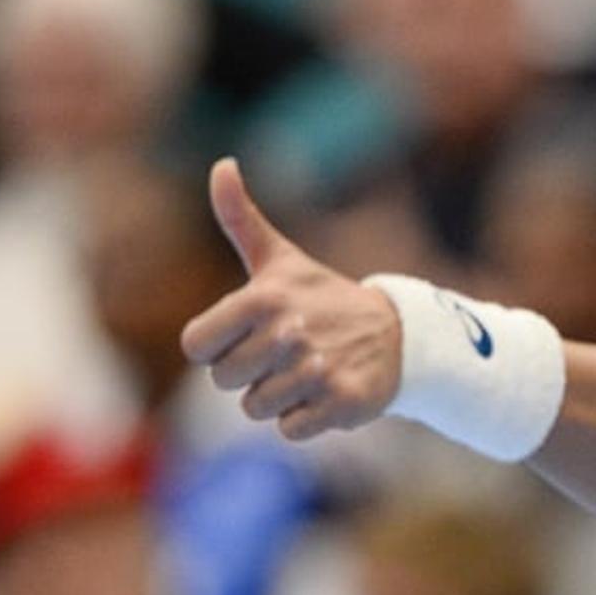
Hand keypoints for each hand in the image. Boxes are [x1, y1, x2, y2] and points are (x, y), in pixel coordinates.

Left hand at [181, 159, 402, 440]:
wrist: (399, 335)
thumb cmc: (323, 298)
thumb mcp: (281, 259)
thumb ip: (241, 218)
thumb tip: (222, 164)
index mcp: (263, 298)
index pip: (196, 346)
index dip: (217, 346)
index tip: (247, 334)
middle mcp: (289, 333)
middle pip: (224, 381)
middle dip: (250, 373)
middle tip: (285, 354)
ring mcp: (317, 370)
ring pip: (256, 408)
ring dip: (278, 397)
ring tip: (307, 373)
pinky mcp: (342, 403)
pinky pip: (290, 430)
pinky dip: (305, 419)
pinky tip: (326, 393)